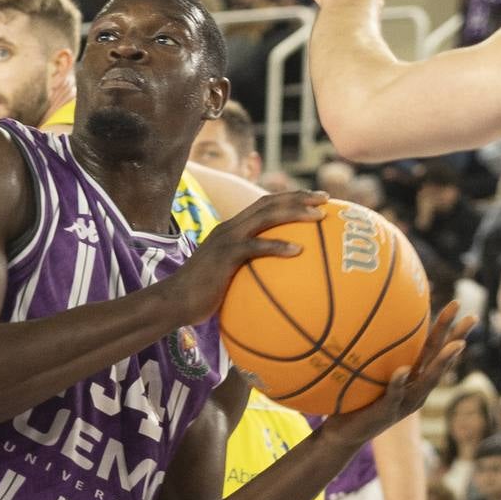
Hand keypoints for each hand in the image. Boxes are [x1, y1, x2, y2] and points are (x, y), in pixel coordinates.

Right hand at [169, 191, 328, 324]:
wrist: (174, 302)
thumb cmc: (202, 298)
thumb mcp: (228, 279)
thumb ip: (249, 274)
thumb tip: (275, 287)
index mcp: (232, 230)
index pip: (264, 205)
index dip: (290, 198)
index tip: (315, 200)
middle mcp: (230, 228)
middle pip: (269, 203)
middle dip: (299, 196)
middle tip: (326, 198)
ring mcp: (227, 239)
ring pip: (265, 216)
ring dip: (294, 213)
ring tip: (319, 216)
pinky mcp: (225, 256)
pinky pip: (255, 247)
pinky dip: (277, 246)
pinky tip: (299, 251)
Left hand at [317, 303, 474, 455]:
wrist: (346, 433)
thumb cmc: (356, 397)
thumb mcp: (367, 370)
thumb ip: (372, 350)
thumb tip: (363, 313)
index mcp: (414, 377)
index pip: (434, 348)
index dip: (448, 328)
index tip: (458, 304)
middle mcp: (416, 390)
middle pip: (441, 360)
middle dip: (457, 338)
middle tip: (473, 316)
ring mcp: (405, 402)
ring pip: (428, 380)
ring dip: (442, 362)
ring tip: (455, 345)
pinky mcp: (387, 412)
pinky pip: (393, 395)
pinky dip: (398, 383)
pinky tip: (401, 370)